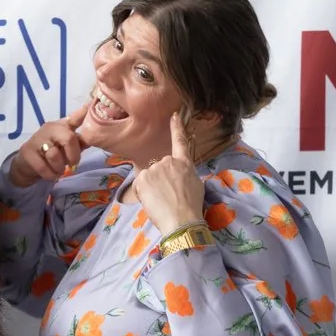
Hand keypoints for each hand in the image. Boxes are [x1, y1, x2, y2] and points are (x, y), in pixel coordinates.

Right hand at [6, 104, 89, 186]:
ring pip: (54, 155)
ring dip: (59, 168)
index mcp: (62, 126)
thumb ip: (80, 142)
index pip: (75, 117)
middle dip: (73, 155)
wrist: (26, 164)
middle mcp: (50, 128)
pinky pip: (43, 167)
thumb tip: (97, 136)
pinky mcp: (27, 152)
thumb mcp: (67, 147)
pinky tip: (51, 175)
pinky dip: (50, 175)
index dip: (84, 112)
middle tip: (71, 163)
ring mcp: (37, 139)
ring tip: (58, 170)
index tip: (91, 103)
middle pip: (68, 138)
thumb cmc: (51, 154)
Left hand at [130, 111, 214, 233]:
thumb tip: (180, 176)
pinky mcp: (142, 178)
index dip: (176, 128)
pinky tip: (152, 201)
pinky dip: (143, 193)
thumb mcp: (196, 185)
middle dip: (160, 180)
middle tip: (167, 197)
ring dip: (151, 187)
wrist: (181, 219)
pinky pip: (140, 185)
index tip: (173, 115)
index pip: (180, 141)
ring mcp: (154, 168)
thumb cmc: (191, 206)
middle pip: (159, 168)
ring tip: (161, 201)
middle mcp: (168, 161)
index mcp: (183, 163)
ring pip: (148, 177)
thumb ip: (185, 174)